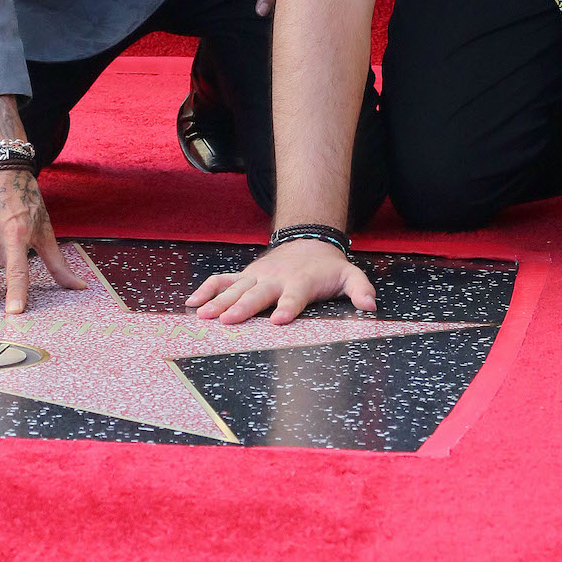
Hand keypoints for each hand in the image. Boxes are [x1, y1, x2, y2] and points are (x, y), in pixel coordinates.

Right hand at [188, 240, 374, 326]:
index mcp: (301, 282)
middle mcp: (275, 279)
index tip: (278, 320)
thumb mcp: (350, 276)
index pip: (294, 297)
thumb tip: (370, 306)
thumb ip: (360, 290)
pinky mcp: (245, 275)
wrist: (308, 242)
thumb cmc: (328, 268)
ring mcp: (257, 276)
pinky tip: (191, 303)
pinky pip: (221, 280)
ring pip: (235, 288)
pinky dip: (206, 289)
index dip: (287, 307)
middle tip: (230, 320)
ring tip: (204, 315)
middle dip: (243, 307)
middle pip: (258, 294)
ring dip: (219, 301)